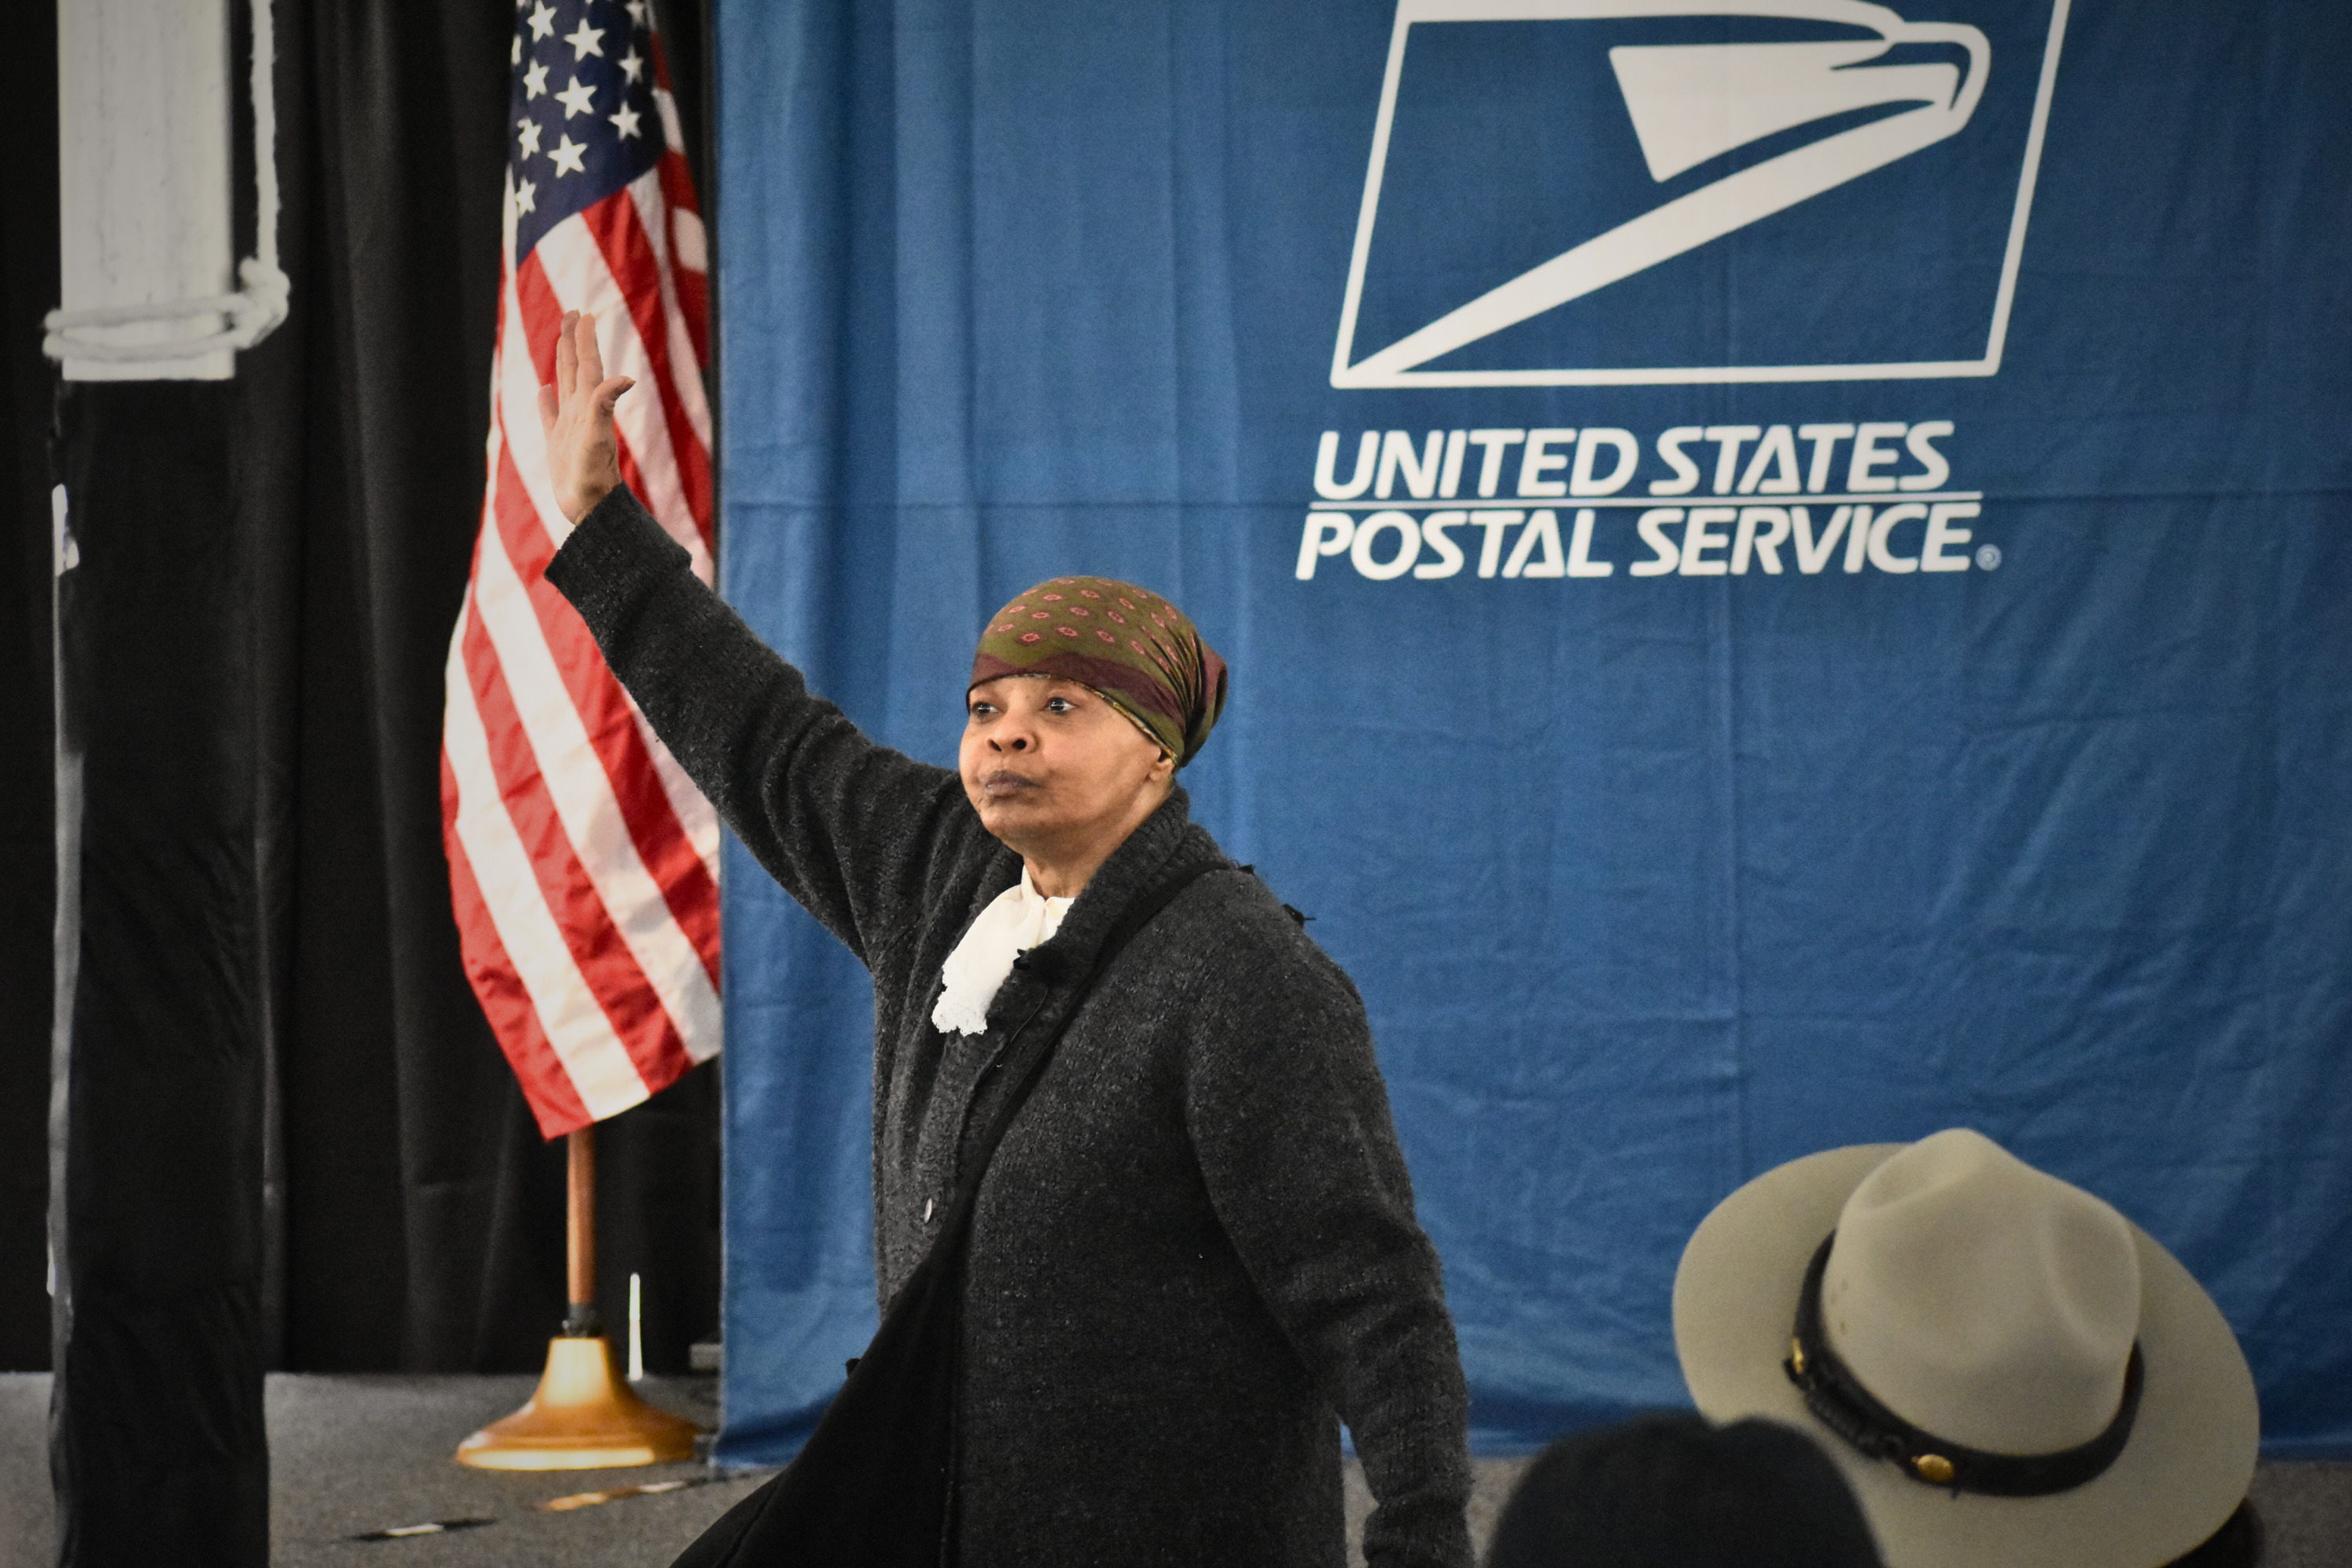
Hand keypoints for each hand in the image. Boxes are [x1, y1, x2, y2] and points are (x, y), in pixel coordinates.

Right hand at [536, 310, 633, 521]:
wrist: (592, 510)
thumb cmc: (594, 479)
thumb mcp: (598, 439)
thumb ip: (605, 406)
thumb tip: (625, 378)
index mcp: (589, 407)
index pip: (588, 366)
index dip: (585, 341)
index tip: (584, 314)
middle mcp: (581, 412)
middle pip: (577, 368)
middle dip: (574, 341)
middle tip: (573, 313)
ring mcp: (569, 427)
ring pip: (565, 385)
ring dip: (564, 362)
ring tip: (562, 340)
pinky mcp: (558, 444)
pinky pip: (549, 416)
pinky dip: (547, 401)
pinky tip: (545, 390)